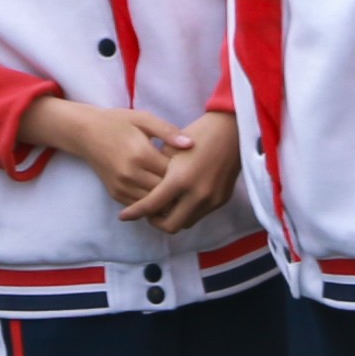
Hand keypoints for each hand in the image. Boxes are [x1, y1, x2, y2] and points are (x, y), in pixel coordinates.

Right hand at [19, 97, 180, 209]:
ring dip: (166, 199)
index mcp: (140, 153)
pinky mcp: (115, 194)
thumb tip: (190, 144)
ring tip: (177, 190)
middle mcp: (130, 174)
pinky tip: (160, 194)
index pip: (173, 173)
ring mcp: (121, 186)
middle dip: (178, 189)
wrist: (85, 132)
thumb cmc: (118, 122)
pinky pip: (140, 206)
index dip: (185, 172)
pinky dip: (151, 203)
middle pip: (164, 191)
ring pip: (153, 203)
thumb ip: (167, 131)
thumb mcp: (143, 119)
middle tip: (189, 182)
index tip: (192, 167)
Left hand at [121, 109, 243, 233]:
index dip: (135, 213)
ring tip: (162, 205)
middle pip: (170, 225)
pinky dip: (187, 212)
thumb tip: (146, 190)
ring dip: (173, 218)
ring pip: (186, 223)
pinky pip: (199, 215)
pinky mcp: (222, 200)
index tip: (123, 216)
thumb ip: (155, 171)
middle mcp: (197, 195)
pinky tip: (180, 200)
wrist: (232, 130)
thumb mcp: (169, 148)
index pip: (152, 206)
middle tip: (147, 211)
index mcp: (180, 180)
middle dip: (155, 221)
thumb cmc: (197, 133)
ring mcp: (211, 200)